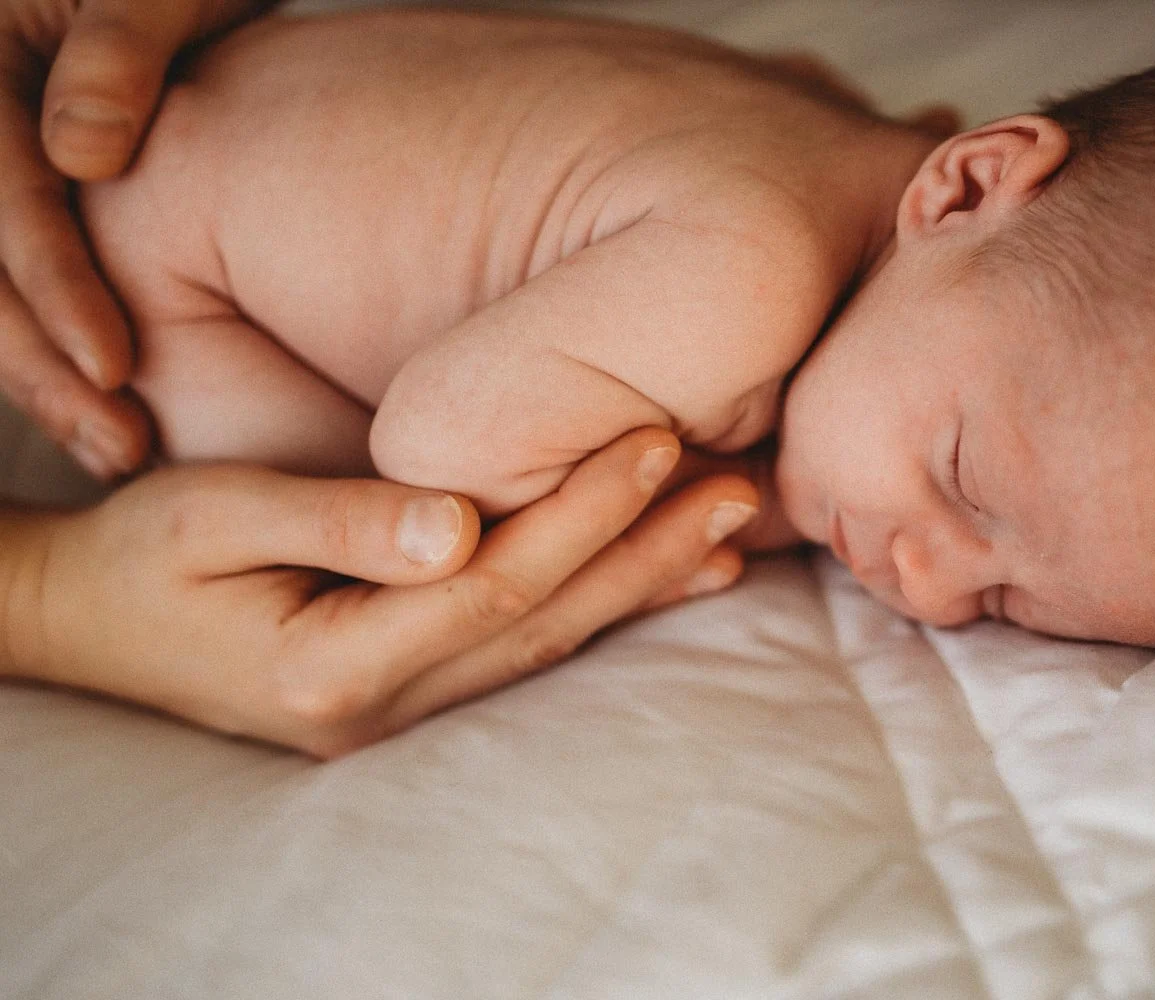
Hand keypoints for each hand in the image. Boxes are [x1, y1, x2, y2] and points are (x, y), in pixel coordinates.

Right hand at [0, 0, 274, 476]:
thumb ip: (121, 44)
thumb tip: (79, 153)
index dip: (52, 284)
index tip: (116, 369)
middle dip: (39, 364)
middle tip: (120, 449)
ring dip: (44, 377)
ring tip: (119, 454)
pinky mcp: (26, 193)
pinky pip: (20, 280)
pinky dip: (55, 350)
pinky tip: (107, 417)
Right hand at [1, 428, 758, 757]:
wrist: (86, 623)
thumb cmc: (141, 556)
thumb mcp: (212, 519)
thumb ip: (335, 521)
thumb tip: (455, 524)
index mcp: (336, 663)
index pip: (497, 581)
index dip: (585, 511)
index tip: (660, 440)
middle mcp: (385, 707)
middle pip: (545, 620)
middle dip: (647, 550)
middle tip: (742, 489)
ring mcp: (402, 714)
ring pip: (548, 643)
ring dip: (640, 582)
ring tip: (729, 529)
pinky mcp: (409, 695)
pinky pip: (522, 649)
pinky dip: (596, 607)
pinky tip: (660, 577)